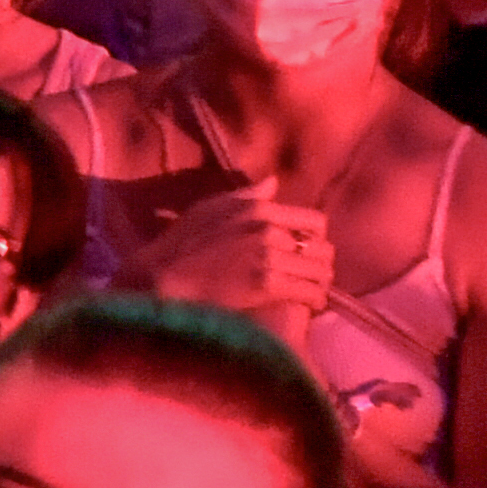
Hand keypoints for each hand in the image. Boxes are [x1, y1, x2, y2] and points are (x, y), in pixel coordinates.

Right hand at [146, 187, 336, 328]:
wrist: (163, 278)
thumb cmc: (182, 243)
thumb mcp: (209, 208)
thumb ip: (246, 195)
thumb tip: (274, 181)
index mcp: (259, 210)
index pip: (316, 222)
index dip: (316, 239)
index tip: (305, 251)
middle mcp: (269, 230)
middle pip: (323, 249)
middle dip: (319, 264)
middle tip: (308, 275)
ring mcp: (269, 258)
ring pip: (321, 272)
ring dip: (319, 284)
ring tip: (309, 291)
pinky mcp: (268, 285)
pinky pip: (311, 293)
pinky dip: (314, 301)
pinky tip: (306, 306)